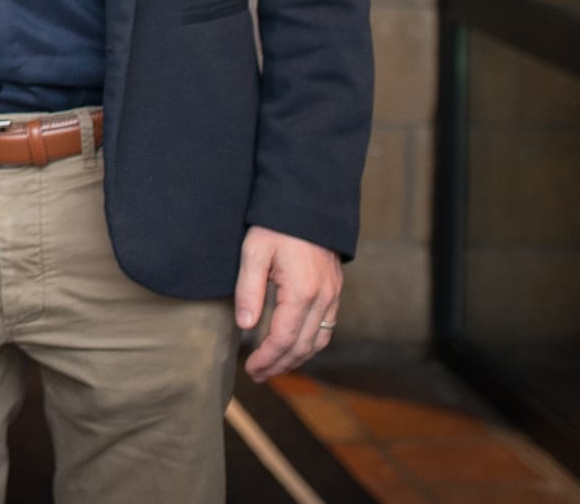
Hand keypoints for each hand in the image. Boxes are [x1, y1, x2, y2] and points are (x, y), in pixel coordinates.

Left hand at [234, 225, 342, 379]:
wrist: (308, 203)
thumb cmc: (276, 225)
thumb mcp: (254, 252)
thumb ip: (249, 290)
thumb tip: (245, 326)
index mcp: (302, 292)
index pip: (283, 339)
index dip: (266, 358)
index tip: (251, 369)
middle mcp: (322, 298)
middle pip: (302, 346)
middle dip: (280, 365)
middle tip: (259, 375)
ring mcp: (332, 295)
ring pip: (319, 341)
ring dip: (297, 359)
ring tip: (274, 367)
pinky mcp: (334, 290)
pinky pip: (327, 327)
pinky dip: (311, 343)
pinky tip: (295, 346)